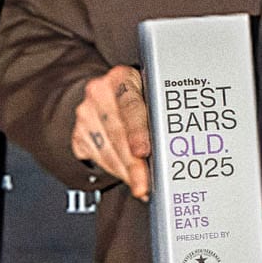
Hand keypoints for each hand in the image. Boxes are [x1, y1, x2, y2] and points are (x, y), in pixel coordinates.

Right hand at [70, 64, 151, 200]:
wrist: (108, 95)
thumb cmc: (139, 98)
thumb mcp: (150, 93)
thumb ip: (160, 110)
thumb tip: (183, 142)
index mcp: (121, 78)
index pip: (130, 107)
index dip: (137, 132)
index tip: (143, 152)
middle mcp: (99, 93)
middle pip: (118, 134)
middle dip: (133, 164)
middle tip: (144, 184)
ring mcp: (85, 114)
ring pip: (106, 150)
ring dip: (124, 171)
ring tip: (140, 184)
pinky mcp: (78, 133)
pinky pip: (95, 157)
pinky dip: (113, 170)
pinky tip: (126, 175)